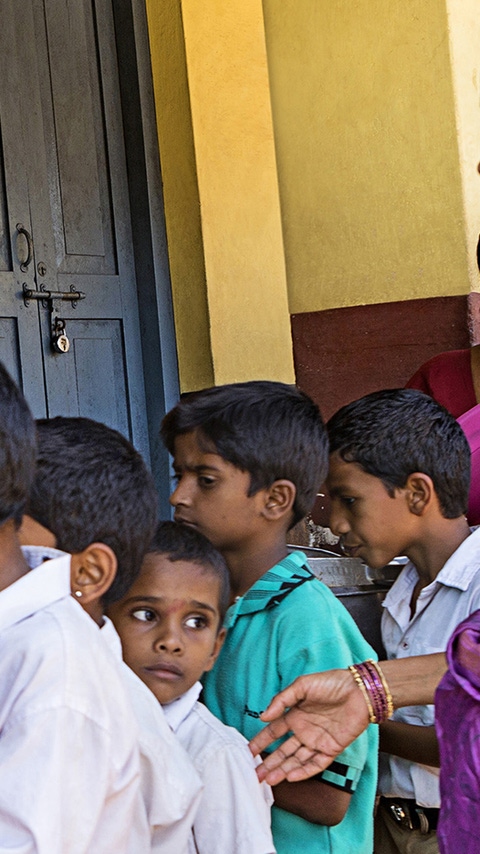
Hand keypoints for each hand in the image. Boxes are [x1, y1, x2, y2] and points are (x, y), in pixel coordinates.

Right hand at [249, 669, 369, 784]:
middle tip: (256, 774)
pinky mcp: (331, 748)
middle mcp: (304, 730)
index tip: (248, 752)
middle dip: (269, 763)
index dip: (261, 742)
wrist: (359, 690)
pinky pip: (316, 763)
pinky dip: (304, 771)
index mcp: (295, 715)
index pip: (273, 732)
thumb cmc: (331, 683)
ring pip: (296, 760)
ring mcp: (317, 741)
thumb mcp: (302, 686)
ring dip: (283, 770)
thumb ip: (282, 701)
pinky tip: (291, 776)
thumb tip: (263, 717)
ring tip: (269, 779)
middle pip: (283, 751)